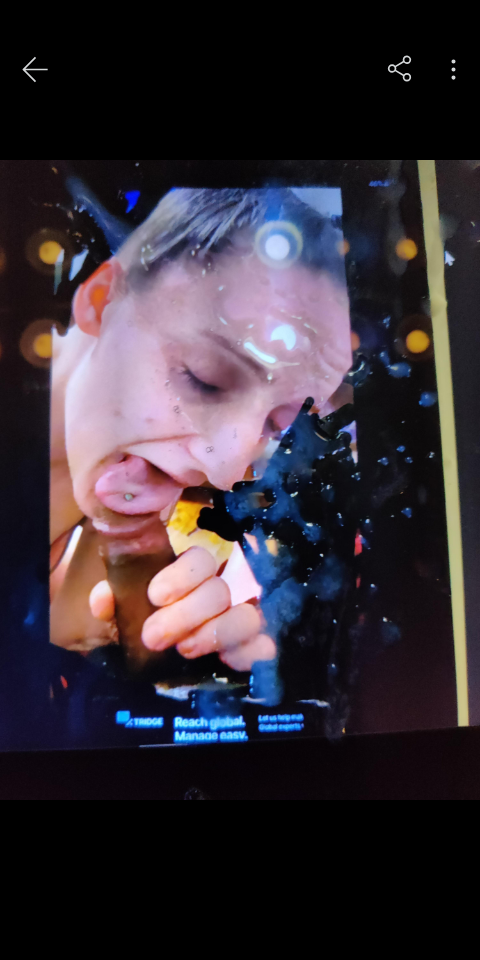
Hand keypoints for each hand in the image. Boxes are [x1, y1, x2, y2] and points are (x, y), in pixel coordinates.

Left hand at [89, 546, 275, 671]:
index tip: (155, 596)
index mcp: (191, 579)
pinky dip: (248, 654)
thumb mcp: (123, 621)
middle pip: (218, 591)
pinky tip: (224, 661)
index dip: (180, 576)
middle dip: (185, 614)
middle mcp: (221, 595)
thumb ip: (114, 605)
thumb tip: (104, 598)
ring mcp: (243, 621)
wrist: (160, 678)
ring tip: (185, 650)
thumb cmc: (145, 635)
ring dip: (214, 633)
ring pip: (246, 617)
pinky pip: (265, 649)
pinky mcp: (256, 651)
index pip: (200, 559)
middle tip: (154, 636)